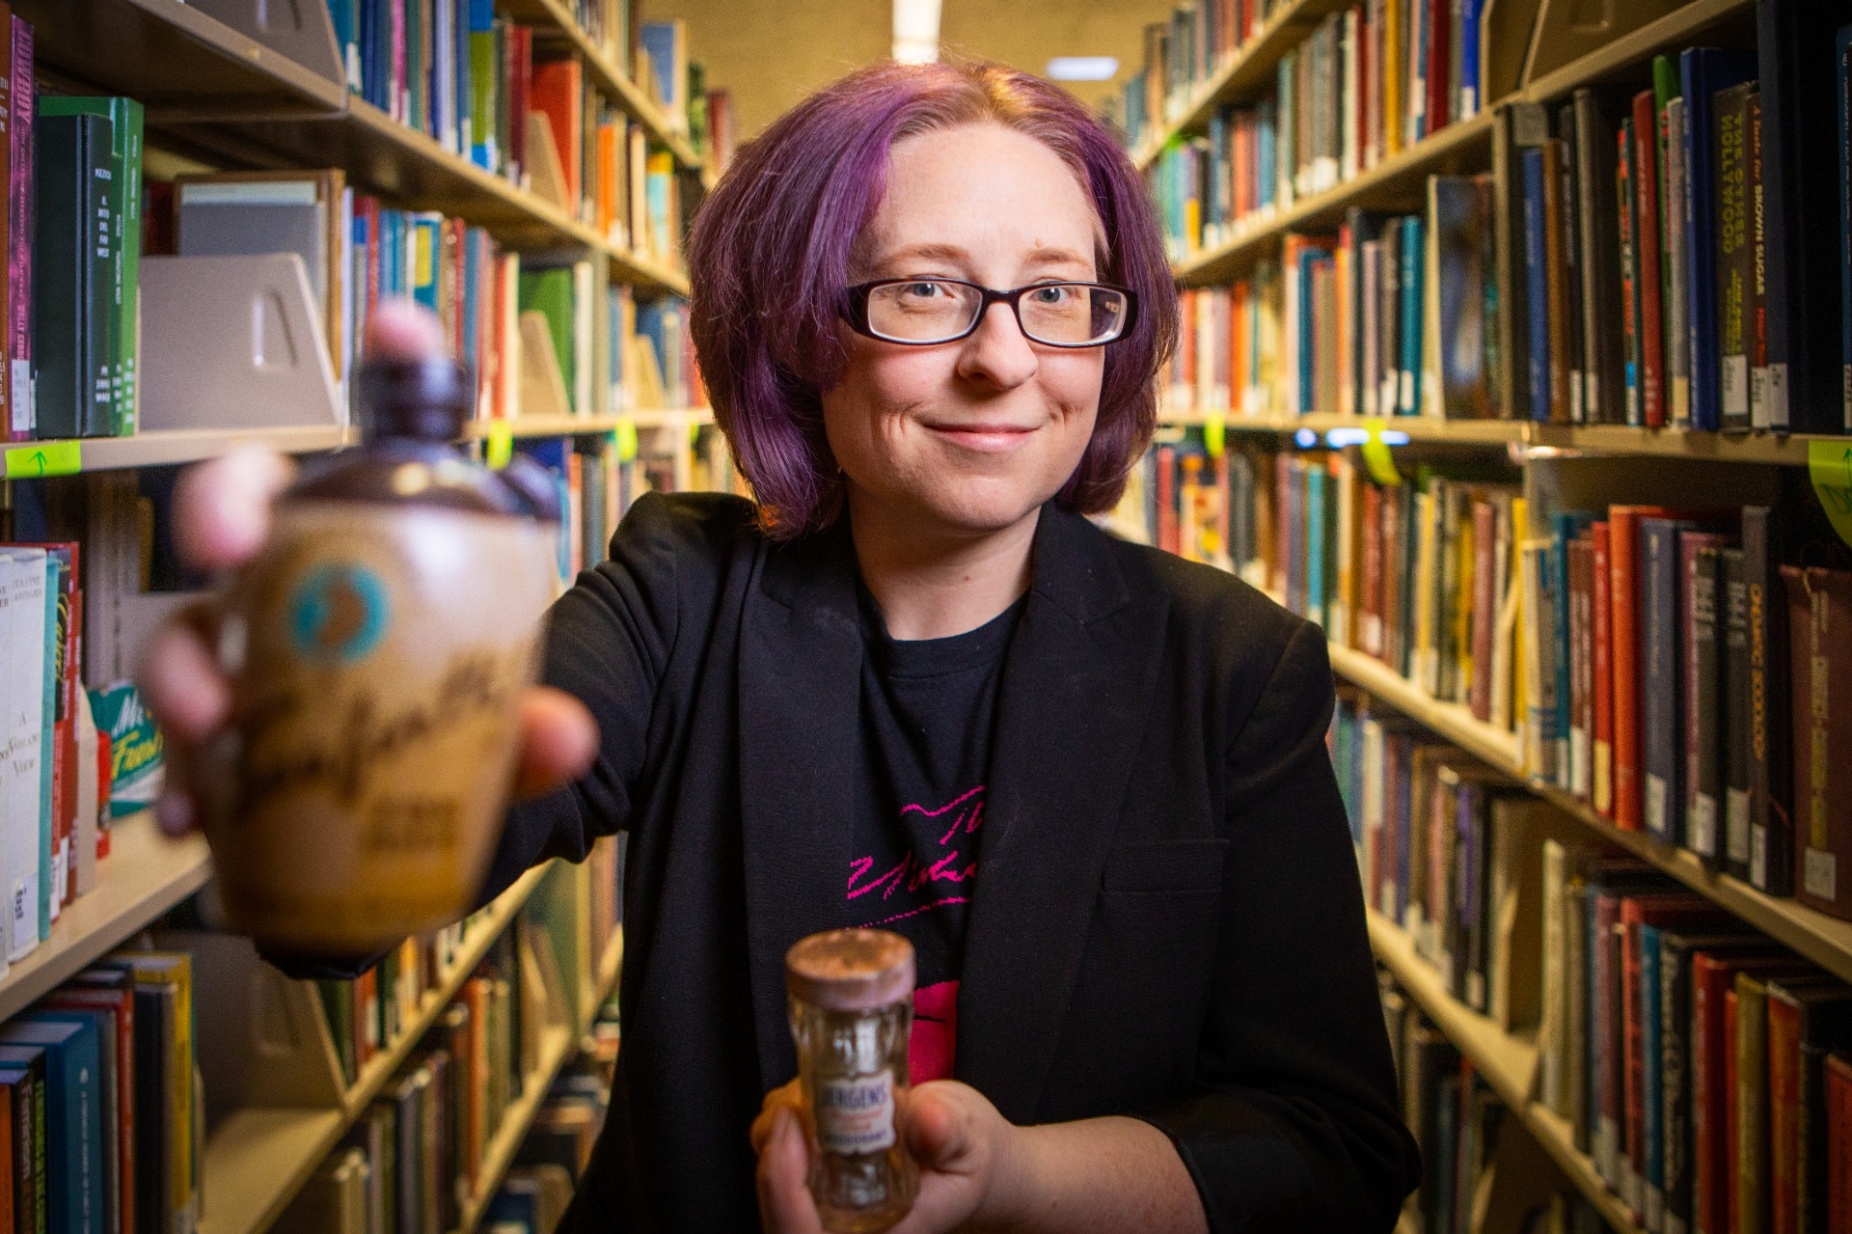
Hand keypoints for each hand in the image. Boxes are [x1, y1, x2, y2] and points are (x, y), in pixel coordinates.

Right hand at [138, 299, 599, 836]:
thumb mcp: (498, 716)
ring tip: (215, 719)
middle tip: (228, 542)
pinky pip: (184, 753)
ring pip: (189, 636)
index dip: (393, 371)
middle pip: (236, 513)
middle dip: (220, 509)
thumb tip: (564, 734)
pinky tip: (192, 817)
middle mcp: (291, 588)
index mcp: (370, 546)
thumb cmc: (443, 716)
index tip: (402, 322)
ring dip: (187, 669)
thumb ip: (529, 722)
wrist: (418, 801)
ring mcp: (245, 659)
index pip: (383, 442)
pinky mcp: (221, 744)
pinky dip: (184, 787)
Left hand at [752, 1077, 1021, 1233]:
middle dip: (773, 1151)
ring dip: (774, 1134)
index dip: (783, 1186)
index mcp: (882, 1232)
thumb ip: (950, 1132)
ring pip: (772, 1181)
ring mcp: (827, 1209)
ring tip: (803, 1093)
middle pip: (779, 1211)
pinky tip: (804, 1099)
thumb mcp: (972, 1139)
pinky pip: (778, 1161)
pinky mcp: (816, 1183)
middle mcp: (847, 1226)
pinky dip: (781, 1126)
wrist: (971, 1162)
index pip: (806, 1232)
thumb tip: (927, 1120)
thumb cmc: (970, 1158)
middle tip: (791, 1102)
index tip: (791, 1125)